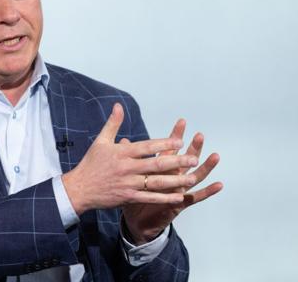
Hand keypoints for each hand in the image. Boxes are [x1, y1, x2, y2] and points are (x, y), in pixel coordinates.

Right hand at [62, 103, 198, 214]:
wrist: (79, 188)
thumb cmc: (91, 163)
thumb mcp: (100, 141)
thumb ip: (113, 123)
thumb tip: (118, 105)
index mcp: (121, 152)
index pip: (146, 146)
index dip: (164, 144)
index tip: (180, 141)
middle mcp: (126, 168)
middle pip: (155, 164)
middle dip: (176, 162)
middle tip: (193, 158)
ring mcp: (128, 183)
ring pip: (156, 182)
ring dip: (175, 180)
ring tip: (192, 178)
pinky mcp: (128, 197)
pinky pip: (149, 197)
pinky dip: (165, 197)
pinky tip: (178, 196)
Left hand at [122, 119, 222, 244]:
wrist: (135, 220)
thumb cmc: (133, 196)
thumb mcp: (130, 175)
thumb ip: (129, 158)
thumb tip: (123, 140)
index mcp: (159, 169)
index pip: (169, 149)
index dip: (175, 136)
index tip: (182, 121)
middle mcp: (171, 178)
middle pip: (184, 160)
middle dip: (192, 148)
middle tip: (200, 134)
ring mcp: (177, 190)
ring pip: (194, 176)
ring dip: (205, 166)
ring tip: (215, 155)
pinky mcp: (179, 203)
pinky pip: (195, 197)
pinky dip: (207, 191)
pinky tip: (219, 184)